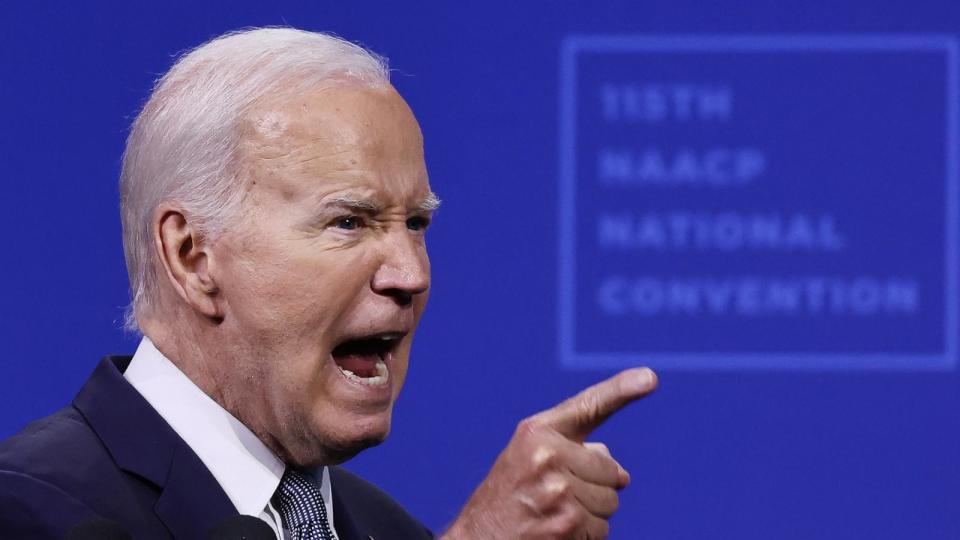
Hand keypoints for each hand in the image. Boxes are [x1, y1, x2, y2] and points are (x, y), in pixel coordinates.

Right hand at [441, 368, 657, 539]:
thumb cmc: (505, 499)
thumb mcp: (528, 462)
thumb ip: (572, 452)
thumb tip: (621, 473)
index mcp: (536, 433)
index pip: (588, 407)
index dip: (622, 390)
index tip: (650, 377)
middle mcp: (547, 455)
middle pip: (610, 470)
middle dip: (593, 486)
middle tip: (554, 498)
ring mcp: (558, 490)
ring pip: (610, 502)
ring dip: (589, 514)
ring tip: (551, 516)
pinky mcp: (568, 522)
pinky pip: (602, 529)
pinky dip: (585, 536)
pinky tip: (555, 534)